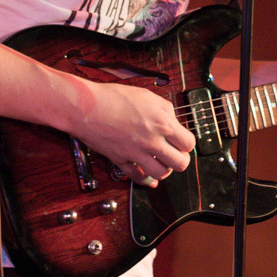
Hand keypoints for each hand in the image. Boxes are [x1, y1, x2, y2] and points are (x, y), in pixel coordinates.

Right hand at [72, 82, 195, 187]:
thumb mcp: (148, 96)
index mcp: (162, 123)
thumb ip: (165, 109)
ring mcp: (136, 153)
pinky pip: (138, 178)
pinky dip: (146, 180)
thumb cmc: (115, 97)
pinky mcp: (121, 161)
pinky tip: (149, 178)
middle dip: (181, 160)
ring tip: (161, 162)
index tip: (182, 142)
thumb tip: (172, 121)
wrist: (87, 107)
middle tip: (175, 154)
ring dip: (164, 169)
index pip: (188, 143)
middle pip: (180, 164)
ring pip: (161, 174)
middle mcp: (152, 141)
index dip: (187, 143)